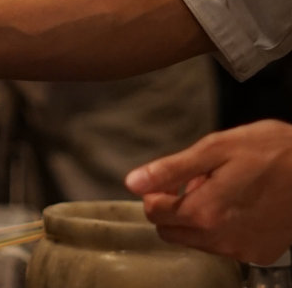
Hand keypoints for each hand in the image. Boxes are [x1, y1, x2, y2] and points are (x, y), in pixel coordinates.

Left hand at [127, 120, 291, 264]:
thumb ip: (171, 169)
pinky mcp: (260, 254)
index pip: (153, 211)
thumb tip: (132, 183)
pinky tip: (242, 207)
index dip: (156, 193)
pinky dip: (225, 229)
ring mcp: (242, 250)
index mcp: (203, 211)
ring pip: (196, 241)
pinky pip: (225, 246)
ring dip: (200, 219)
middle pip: (171, 230)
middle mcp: (220, 238)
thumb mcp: (216, 148)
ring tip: (224, 191)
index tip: (172, 180)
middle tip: (200, 183)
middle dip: (176, 208)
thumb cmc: (270, 151)